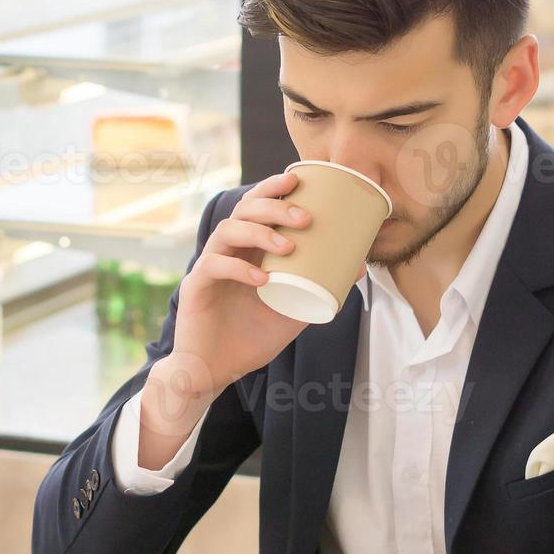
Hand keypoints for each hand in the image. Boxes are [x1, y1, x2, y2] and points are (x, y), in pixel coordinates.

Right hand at [138, 172, 366, 466]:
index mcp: (247, 249)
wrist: (215, 372)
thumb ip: (319, 288)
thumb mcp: (294, 311)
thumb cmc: (251, 338)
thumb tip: (358, 267)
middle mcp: (227, 250)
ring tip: (288, 246)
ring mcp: (209, 266)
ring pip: (228, 230)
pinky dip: (239, 268)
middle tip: (304, 218)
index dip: (272, 189)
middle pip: (244, 210)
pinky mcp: (195, 287)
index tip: (298, 181)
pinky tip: (262, 279)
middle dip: (274, 207)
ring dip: (260, 233)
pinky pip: (214, 266)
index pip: (256, 207)